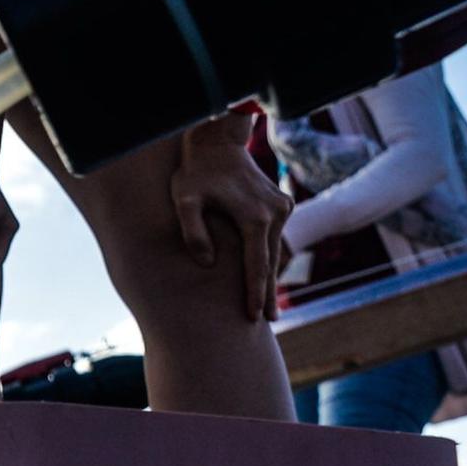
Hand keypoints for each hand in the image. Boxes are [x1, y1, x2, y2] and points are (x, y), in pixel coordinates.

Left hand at [170, 115, 291, 322]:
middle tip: (268, 323)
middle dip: (268, 293)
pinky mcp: (281, 202)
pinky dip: (269, 255)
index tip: (255, 317)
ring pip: (275, 249)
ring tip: (268, 306)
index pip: (256, 265)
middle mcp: (275, 213)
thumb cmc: (195, 173)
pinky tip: (265, 274)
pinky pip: (275, 236)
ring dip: (270, 275)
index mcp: (254, 217)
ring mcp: (281, 206)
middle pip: (270, 261)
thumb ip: (194, 232)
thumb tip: (207, 263)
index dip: (255, 293)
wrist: (217, 142)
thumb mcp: (184, 201)